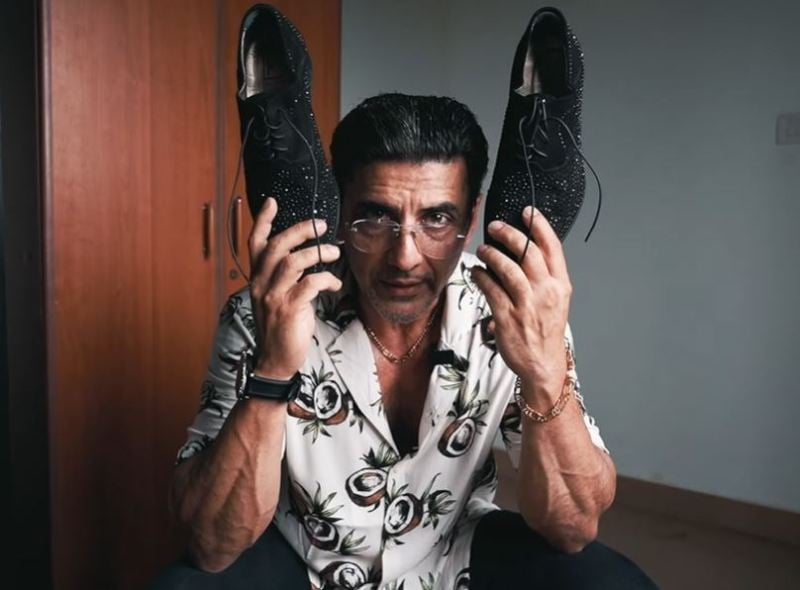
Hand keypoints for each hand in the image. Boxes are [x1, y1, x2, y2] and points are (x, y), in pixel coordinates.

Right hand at [248, 198, 341, 379]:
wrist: (275, 362)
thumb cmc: (281, 328)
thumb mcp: (276, 298)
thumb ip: (284, 277)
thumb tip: (306, 256)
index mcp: (257, 279)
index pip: (254, 243)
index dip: (261, 221)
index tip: (272, 202)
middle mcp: (260, 285)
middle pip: (276, 246)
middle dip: (300, 231)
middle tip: (321, 225)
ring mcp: (272, 297)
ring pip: (292, 262)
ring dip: (317, 253)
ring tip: (334, 253)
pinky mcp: (288, 310)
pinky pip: (309, 285)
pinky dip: (326, 280)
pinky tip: (335, 284)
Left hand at [471, 206, 570, 404]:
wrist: (543, 363)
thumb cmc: (546, 328)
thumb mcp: (556, 300)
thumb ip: (544, 276)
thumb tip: (522, 248)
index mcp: (561, 286)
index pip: (552, 248)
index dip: (539, 225)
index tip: (527, 211)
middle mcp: (546, 292)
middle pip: (528, 253)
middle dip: (510, 234)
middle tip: (495, 226)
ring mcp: (526, 305)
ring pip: (507, 268)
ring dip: (491, 254)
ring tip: (483, 250)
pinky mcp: (507, 317)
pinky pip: (490, 289)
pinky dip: (481, 276)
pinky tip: (476, 272)